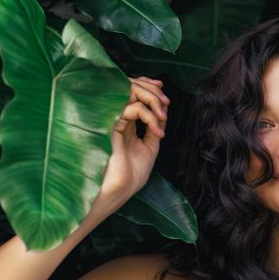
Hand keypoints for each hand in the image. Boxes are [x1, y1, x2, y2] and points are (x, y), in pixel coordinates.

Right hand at [97, 76, 169, 206]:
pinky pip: (132, 110)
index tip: (165, 97)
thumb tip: (163, 111)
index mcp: (124, 123)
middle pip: (130, 88)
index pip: (133, 94)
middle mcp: (117, 119)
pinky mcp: (112, 127)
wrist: (120, 191)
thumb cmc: (131, 175)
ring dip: (152, 100)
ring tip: (163, 117)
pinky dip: (149, 117)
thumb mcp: (149, 147)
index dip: (148, 88)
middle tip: (166, 102)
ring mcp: (114, 121)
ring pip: (130, 93)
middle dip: (152, 91)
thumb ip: (154, 128)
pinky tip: (157, 131)